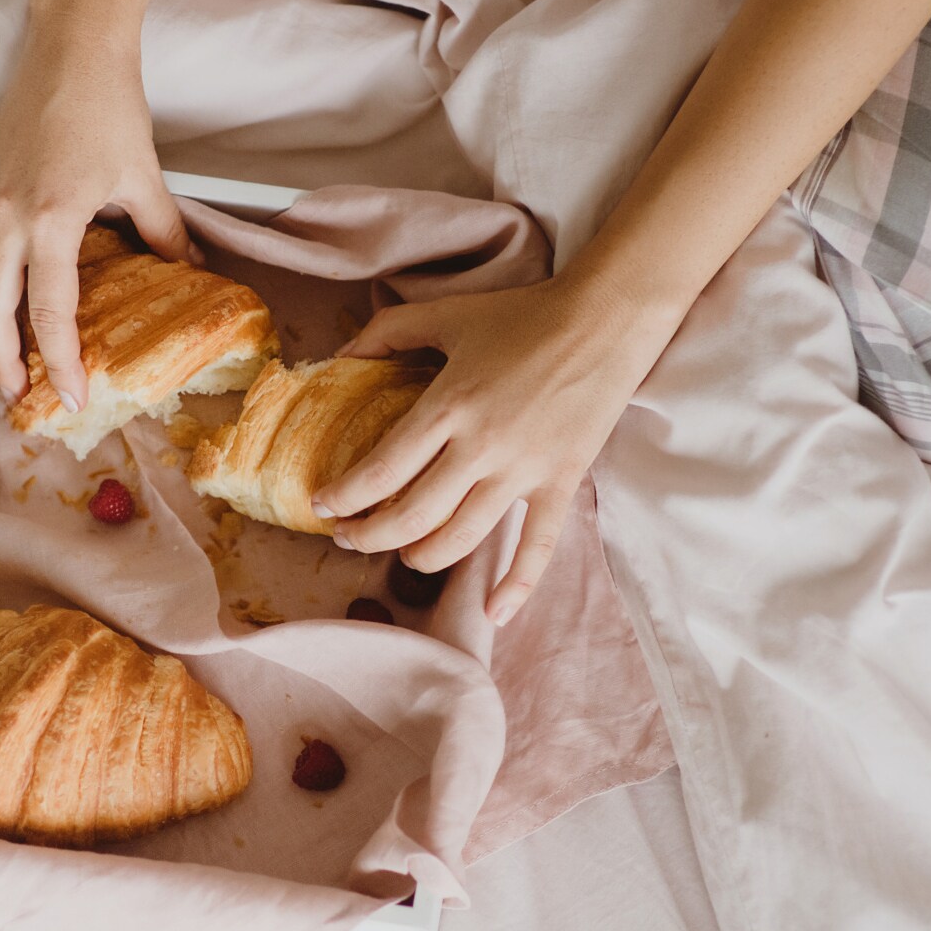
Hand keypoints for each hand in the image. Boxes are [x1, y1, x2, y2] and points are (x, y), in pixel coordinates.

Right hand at [0, 23, 193, 405]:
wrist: (68, 48)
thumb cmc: (108, 106)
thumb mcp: (144, 177)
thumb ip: (163, 232)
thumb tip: (189, 272)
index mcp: (50, 220)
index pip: (50, 313)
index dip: (60, 362)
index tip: (72, 398)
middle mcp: (5, 218)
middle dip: (2, 361)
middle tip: (22, 396)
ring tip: (6, 360)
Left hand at [311, 277, 676, 624]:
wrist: (607, 319)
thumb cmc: (523, 315)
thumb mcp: (447, 314)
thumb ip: (388, 332)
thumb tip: (339, 354)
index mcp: (449, 404)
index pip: (382, 469)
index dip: (345, 496)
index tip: (323, 506)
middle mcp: (482, 446)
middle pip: (413, 515)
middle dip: (370, 535)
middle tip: (349, 536)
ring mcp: (524, 470)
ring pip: (461, 538)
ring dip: (420, 557)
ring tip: (401, 554)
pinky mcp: (561, 483)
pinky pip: (539, 547)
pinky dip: (517, 586)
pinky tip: (494, 616)